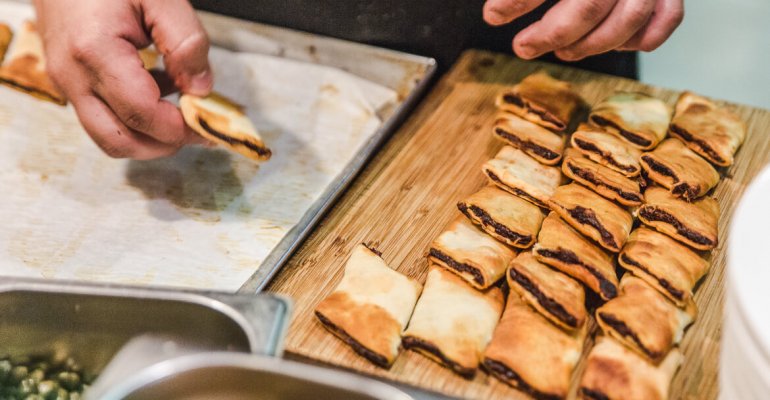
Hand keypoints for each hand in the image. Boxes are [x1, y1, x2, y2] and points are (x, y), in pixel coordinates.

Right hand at [33, 0, 212, 159]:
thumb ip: (186, 42)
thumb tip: (200, 89)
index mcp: (95, 51)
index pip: (141, 113)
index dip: (179, 129)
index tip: (209, 126)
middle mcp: (73, 75)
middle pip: (121, 141)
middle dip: (164, 145)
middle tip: (198, 129)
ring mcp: (66, 82)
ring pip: (109, 136)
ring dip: (149, 136)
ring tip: (180, 109)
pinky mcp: (69, 82)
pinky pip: (103, 116)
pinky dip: (135, 119)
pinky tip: (159, 91)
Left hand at [483, 0, 683, 60]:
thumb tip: (494, 9)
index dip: (517, 0)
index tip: (492, 15)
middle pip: (590, 5)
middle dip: (551, 34)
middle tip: (523, 47)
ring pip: (629, 18)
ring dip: (591, 45)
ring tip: (562, 52)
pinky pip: (669, 16)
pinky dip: (641, 38)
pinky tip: (612, 45)